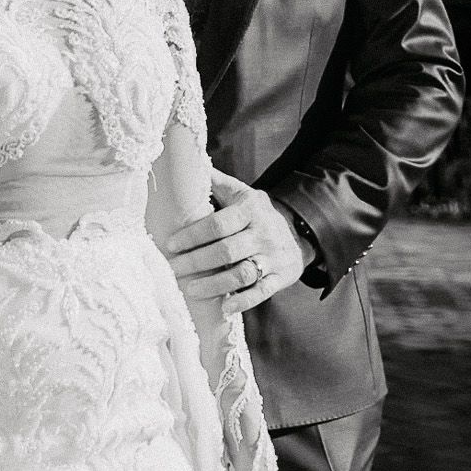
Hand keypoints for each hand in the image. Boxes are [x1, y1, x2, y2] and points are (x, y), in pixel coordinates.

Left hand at [164, 170, 312, 310]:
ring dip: (214, 285)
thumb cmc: (257, 213)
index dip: (192, 235)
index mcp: (250, 210)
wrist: (300, 232)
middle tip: (172, 270)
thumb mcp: (242, 193)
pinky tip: (223, 308)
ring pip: (242, 274)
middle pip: (226, 251)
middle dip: (196, 262)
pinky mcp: (281, 278)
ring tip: (190, 290)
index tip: (170, 244)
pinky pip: (261, 292)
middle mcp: (263, 233)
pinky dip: (242, 302)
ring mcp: (273, 258)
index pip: (218, 224)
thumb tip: (189, 162)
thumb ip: (216, 182)